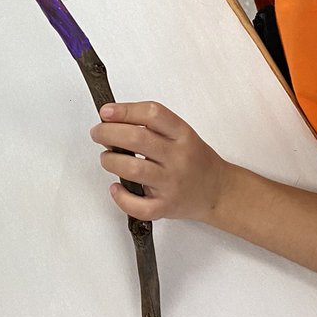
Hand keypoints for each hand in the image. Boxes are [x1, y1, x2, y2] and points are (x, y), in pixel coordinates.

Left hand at [90, 101, 227, 221]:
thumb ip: (152, 127)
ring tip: (107, 158)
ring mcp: (172, 183)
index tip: (106, 111)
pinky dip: (121, 196)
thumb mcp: (182, 134)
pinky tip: (117, 188)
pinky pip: (138, 205)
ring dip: (110, 161)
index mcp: (183, 134)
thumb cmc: (195, 160)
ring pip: (134, 170)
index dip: (125, 110)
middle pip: (137, 139)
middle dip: (108, 133)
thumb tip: (112, 121)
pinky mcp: (166, 206)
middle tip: (98, 133)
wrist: (218, 191)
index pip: (152, 114)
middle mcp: (178, 157)